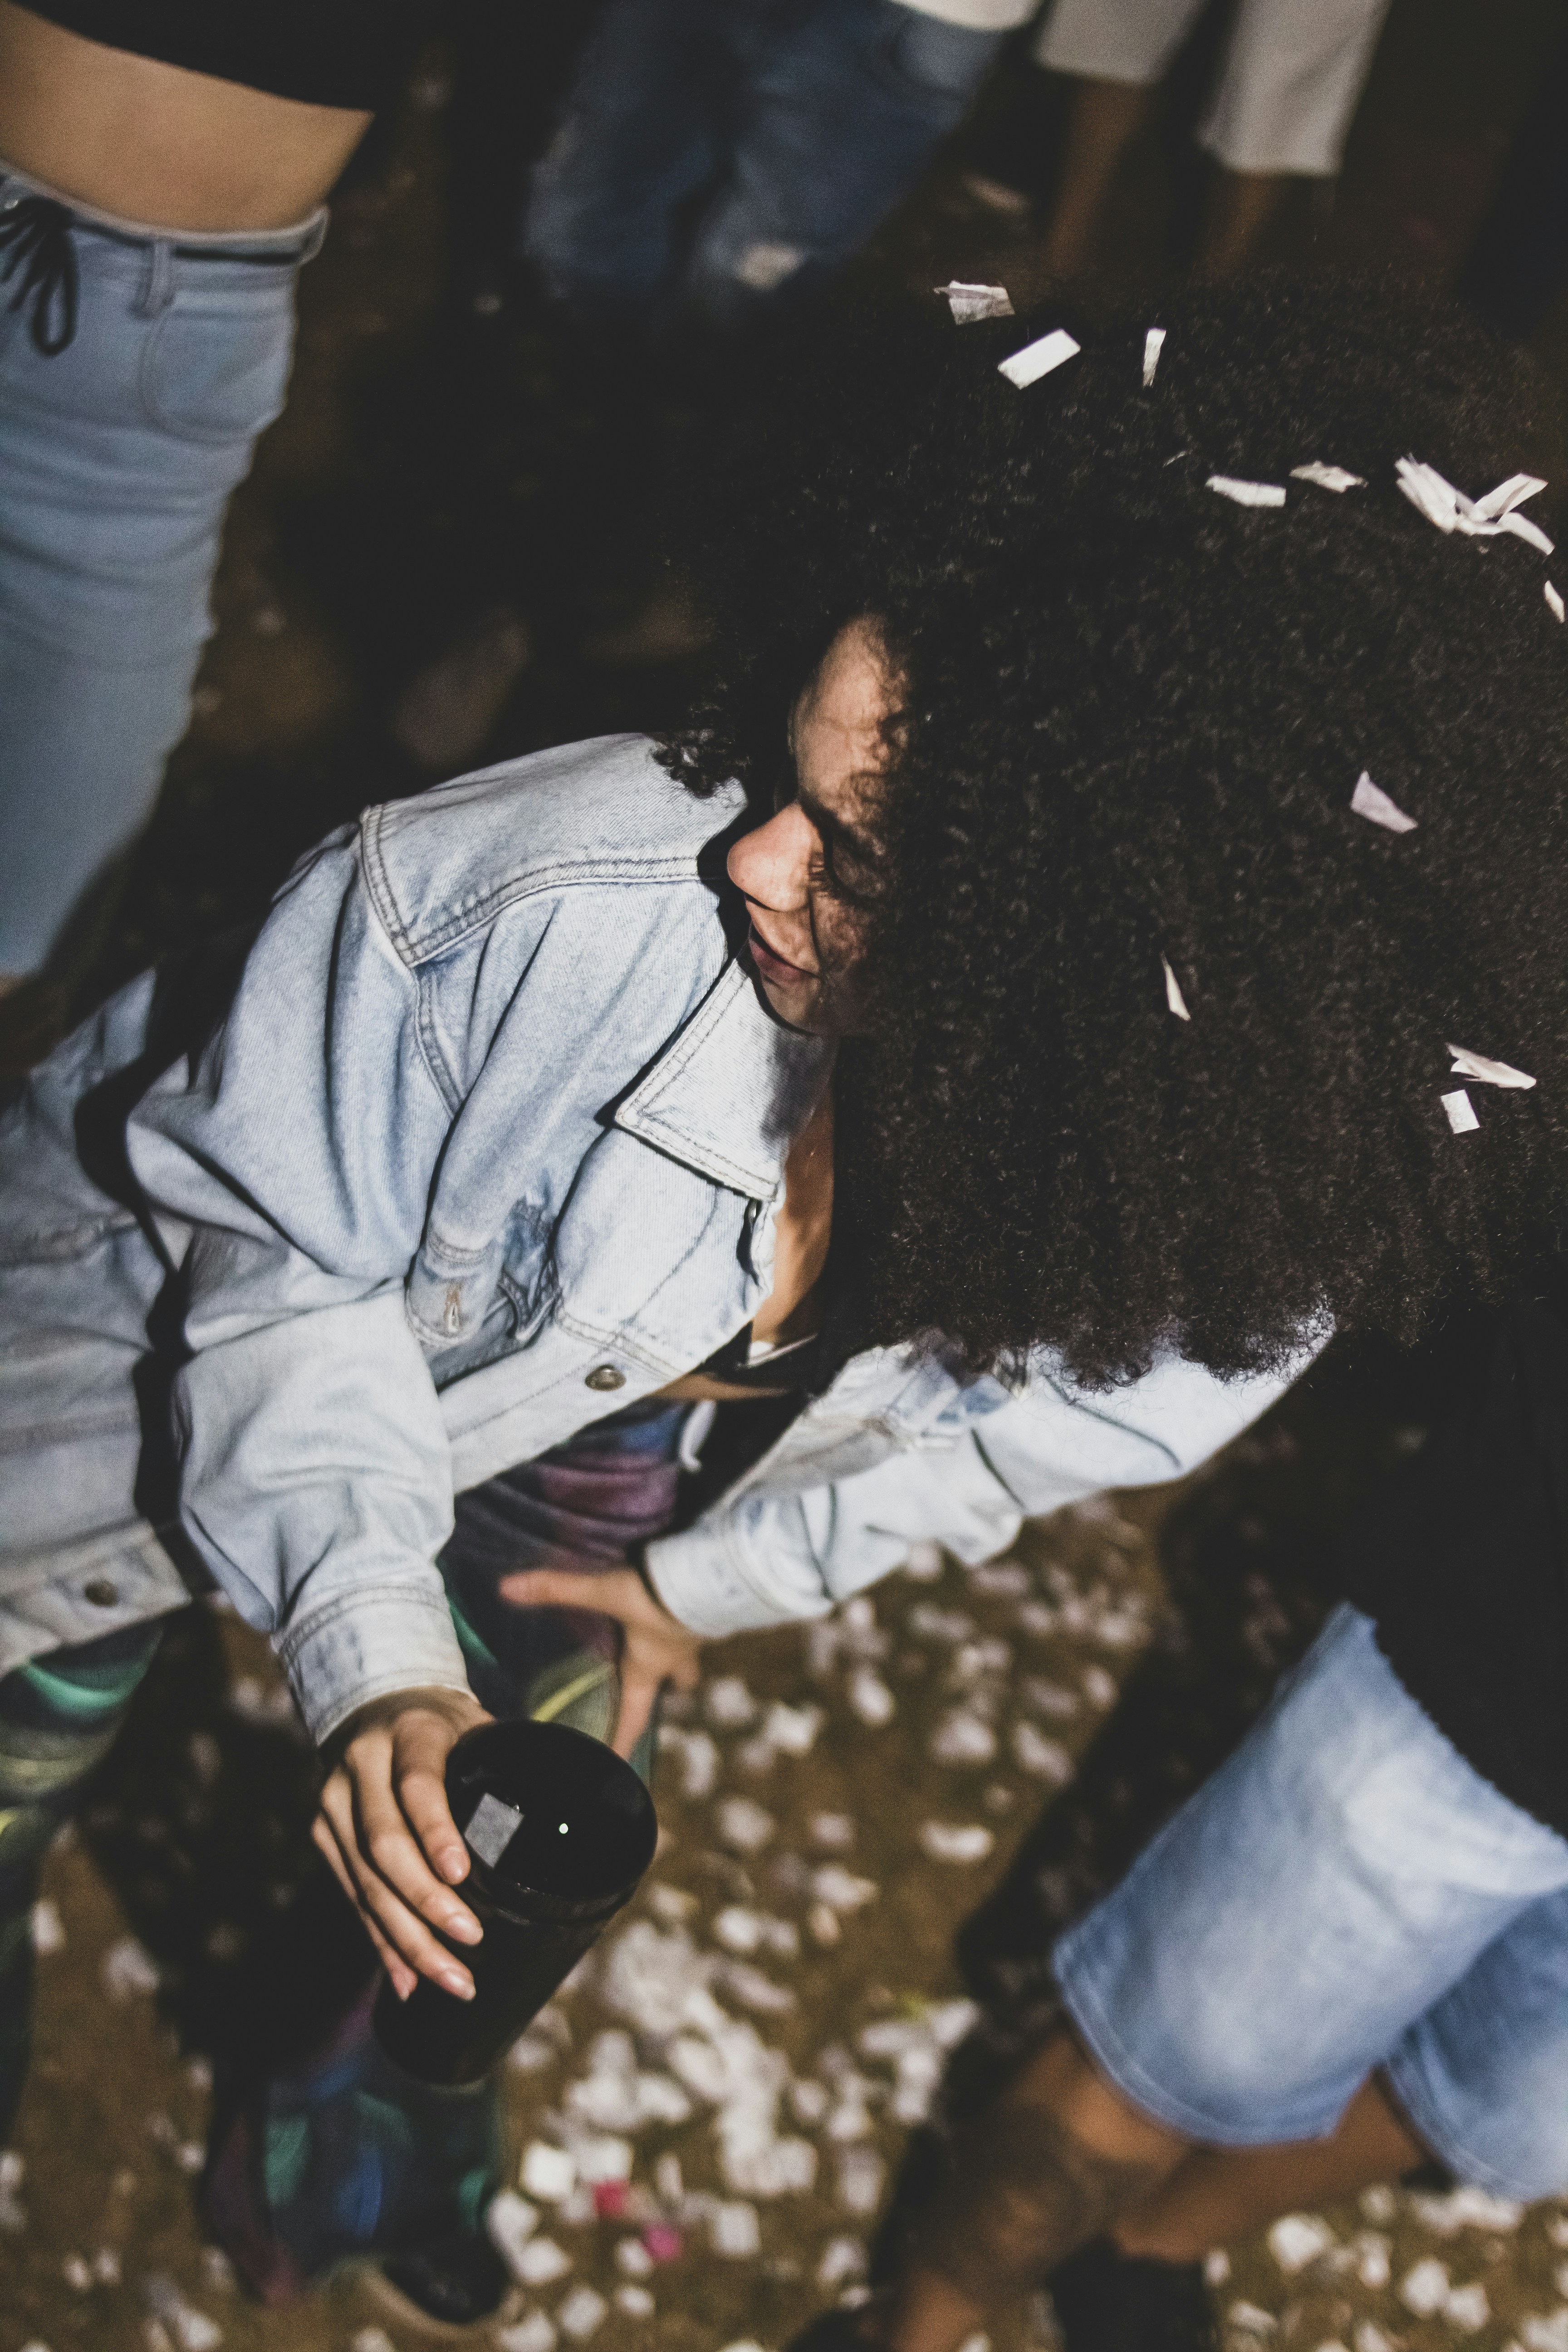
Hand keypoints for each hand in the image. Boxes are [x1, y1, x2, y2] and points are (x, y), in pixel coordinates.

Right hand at [314, 1685, 491, 2002]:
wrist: (376, 1704)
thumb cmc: (445, 1725)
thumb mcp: (476, 1725)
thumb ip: (504, 1766)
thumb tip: (563, 1820)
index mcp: (408, 1733)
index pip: (416, 1784)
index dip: (434, 1832)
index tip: (460, 1875)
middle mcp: (360, 1767)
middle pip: (383, 1845)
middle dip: (426, 1902)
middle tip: (470, 1940)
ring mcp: (334, 1805)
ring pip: (364, 1883)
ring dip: (407, 1939)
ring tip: (452, 1980)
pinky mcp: (323, 1836)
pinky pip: (353, 1898)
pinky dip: (383, 1943)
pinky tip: (409, 1979)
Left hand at [498, 1564, 700, 1756]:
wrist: (717, 1571)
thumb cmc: (657, 1597)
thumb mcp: (605, 1593)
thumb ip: (558, 1589)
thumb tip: (506, 1588)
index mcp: (649, 1667)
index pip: (635, 1716)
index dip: (623, 1741)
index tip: (615, 1765)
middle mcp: (676, 1656)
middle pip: (677, 1684)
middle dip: (666, 1686)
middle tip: (652, 1683)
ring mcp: (699, 1632)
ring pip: (689, 1653)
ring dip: (678, 1649)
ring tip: (663, 1635)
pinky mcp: (715, 1606)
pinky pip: (701, 1620)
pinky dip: (689, 1616)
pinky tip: (680, 1599)